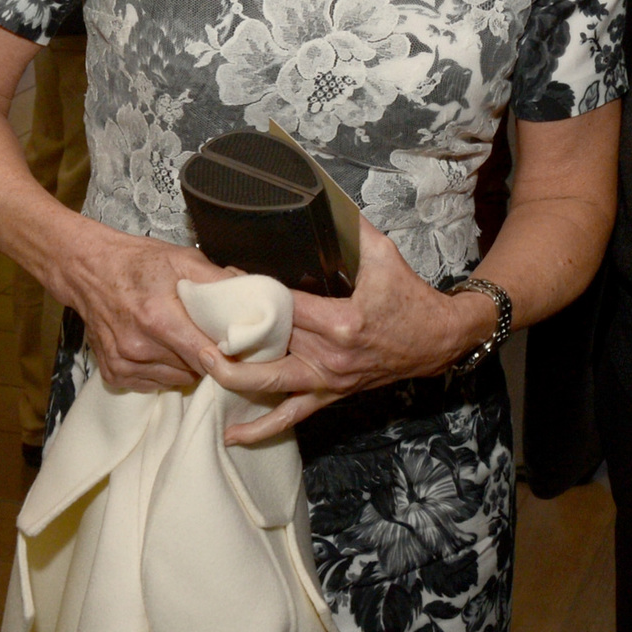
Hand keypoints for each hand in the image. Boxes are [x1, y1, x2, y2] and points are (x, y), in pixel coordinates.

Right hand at [57, 226, 238, 391]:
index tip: (238, 350)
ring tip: (185, 342)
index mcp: (159, 318)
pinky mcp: (112, 373)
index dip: (227, 355)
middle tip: (211, 339)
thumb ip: (219, 280)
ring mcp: (123, 362)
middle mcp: (139, 346)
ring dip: (185, 366)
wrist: (89, 270)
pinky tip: (162, 350)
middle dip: (207, 358)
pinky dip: (162, 372)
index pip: (205, 355)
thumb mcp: (183, 260)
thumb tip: (253, 297)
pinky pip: (151, 384)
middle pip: (192, 369)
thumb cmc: (138, 263)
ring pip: (174, 379)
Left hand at [199, 216, 490, 444]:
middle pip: (264, 345)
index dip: (246, 291)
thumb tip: (323, 198)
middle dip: (225, 332)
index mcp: (340, 321)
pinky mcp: (330, 395)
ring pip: (267, 385)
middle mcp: (329, 356)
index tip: (219, 277)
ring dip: (229, 376)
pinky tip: (230, 433)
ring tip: (199, 362)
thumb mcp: (385, 255)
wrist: (438, 340)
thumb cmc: (411, 298)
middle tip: (193, 318)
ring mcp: (327, 380)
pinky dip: (259, 428)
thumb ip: (352, 228)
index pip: (280, 305)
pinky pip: (290, 416)